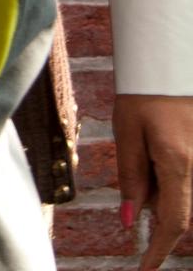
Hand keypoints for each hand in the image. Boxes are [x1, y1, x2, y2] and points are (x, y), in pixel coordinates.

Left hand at [114, 93, 192, 269]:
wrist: (173, 64)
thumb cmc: (145, 93)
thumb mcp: (127, 131)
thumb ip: (131, 177)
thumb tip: (131, 221)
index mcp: (178, 162)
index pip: (174, 222)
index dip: (159, 250)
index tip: (144, 269)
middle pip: (179, 207)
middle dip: (155, 199)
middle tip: (141, 158)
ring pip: (186, 193)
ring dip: (165, 184)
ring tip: (153, 145)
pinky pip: (191, 178)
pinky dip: (174, 172)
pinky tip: (164, 147)